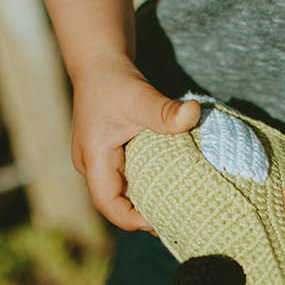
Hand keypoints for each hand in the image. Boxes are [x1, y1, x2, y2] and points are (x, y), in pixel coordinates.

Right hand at [70, 59, 200, 230]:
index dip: (132, 219)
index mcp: (92, 158)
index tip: (161, 221)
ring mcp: (98, 162)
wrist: (99, 63)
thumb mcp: (140, 96)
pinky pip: (126, 180)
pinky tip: (169, 188)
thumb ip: (166, 111)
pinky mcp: (108, 156)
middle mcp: (90, 166)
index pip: (107, 203)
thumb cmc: (114, 80)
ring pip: (120, 193)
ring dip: (145, 201)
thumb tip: (194, 113)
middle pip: (114, 203)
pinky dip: (146, 186)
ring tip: (176, 208)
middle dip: (142, 215)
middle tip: (177, 219)